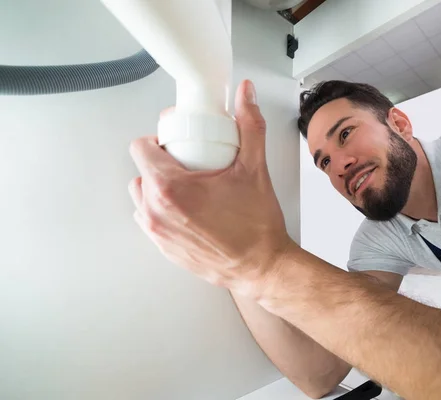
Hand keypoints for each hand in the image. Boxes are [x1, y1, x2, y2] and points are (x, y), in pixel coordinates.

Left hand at [128, 80, 293, 297]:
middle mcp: (156, 212)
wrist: (262, 266)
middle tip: (188, 162)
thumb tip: (246, 96)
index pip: (141, 148)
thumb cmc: (256, 227)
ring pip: (142, 196)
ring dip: (158, 187)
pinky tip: (187, 208)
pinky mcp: (163, 248)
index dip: (157, 139)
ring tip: (187, 185)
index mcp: (170, 188)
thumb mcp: (254, 168)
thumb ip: (250, 126)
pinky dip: (162, 210)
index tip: (175, 141)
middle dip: (161, 162)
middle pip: (141, 170)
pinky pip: (150, 220)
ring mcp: (158, 233)